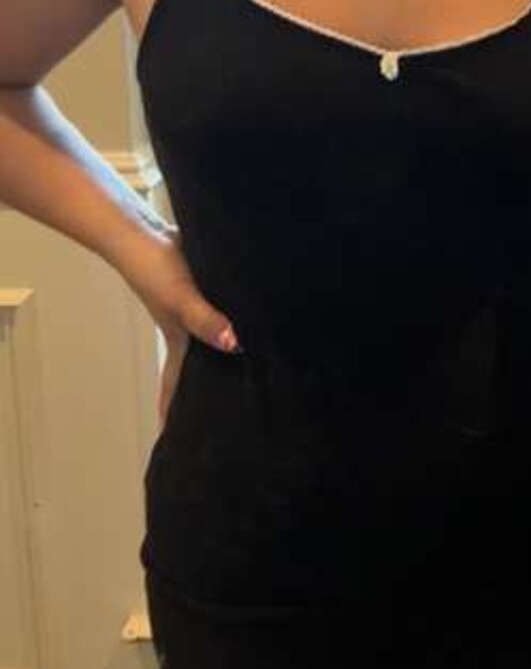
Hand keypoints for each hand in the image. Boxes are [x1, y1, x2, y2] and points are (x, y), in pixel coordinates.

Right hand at [114, 225, 240, 425]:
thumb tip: (235, 344)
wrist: (140, 231)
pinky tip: (252, 319)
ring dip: (224, 351)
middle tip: (229, 411)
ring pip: (213, 338)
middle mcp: (188, 329)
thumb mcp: (182, 300)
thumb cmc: (154, 269)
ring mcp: (195, 309)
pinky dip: (230, 320)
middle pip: (199, 366)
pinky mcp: (203, 288)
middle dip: (208, 388)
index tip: (176, 438)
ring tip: (250, 370)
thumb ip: (206, 320)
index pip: (176, 385)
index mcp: (180, 341)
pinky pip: (220, 311)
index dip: (175, 411)